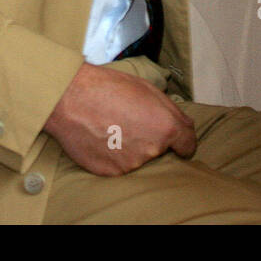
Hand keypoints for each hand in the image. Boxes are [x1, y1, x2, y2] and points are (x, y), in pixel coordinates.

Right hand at [44, 62, 196, 175]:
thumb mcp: (148, 89)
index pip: (188, 145)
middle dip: (152, 139)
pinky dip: (113, 155)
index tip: (179, 143)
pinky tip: (101, 137)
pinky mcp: (110, 172)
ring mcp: (130, 164)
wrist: (71, 98)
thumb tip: (184, 126)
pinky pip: (118, 165)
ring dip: (131, 147)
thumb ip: (171, 111)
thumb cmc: (109, 87)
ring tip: (112, 126)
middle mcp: (151, 150)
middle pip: (160, 150)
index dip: (184, 142)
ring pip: (138, 158)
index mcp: (165, 128)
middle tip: (131, 122)